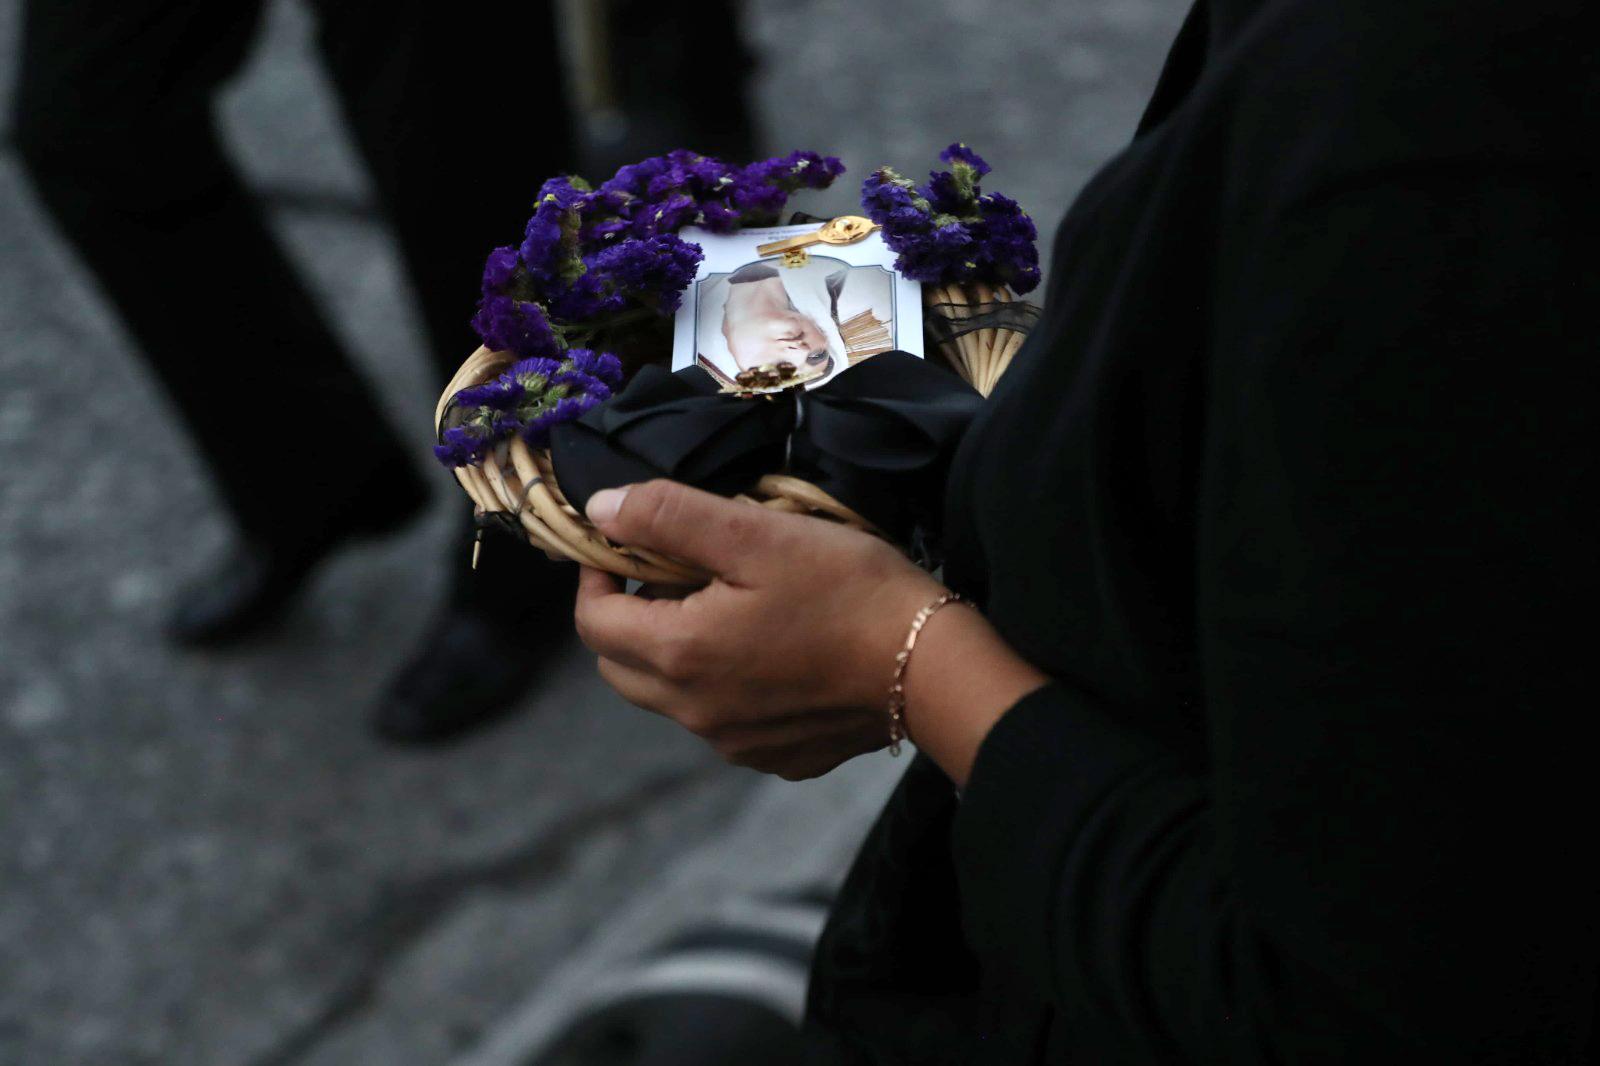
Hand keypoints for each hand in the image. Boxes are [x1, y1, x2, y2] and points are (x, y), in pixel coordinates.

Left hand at [574, 480, 944, 779]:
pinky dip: (724, 685)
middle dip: (629, 617)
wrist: (933, 666)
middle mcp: (695, 713)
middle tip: (673, 573)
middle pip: (621, 666)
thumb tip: (600, 510)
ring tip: (728, 605)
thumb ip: (668, 517)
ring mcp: (735, 743)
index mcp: (680, 653)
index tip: (624, 546)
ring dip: (677, 651)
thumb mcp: (757, 535)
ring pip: (670, 696)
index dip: (597, 577)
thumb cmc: (848, 591)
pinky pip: (722, 721)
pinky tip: (771, 651)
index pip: (593, 623)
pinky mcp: (775, 756)